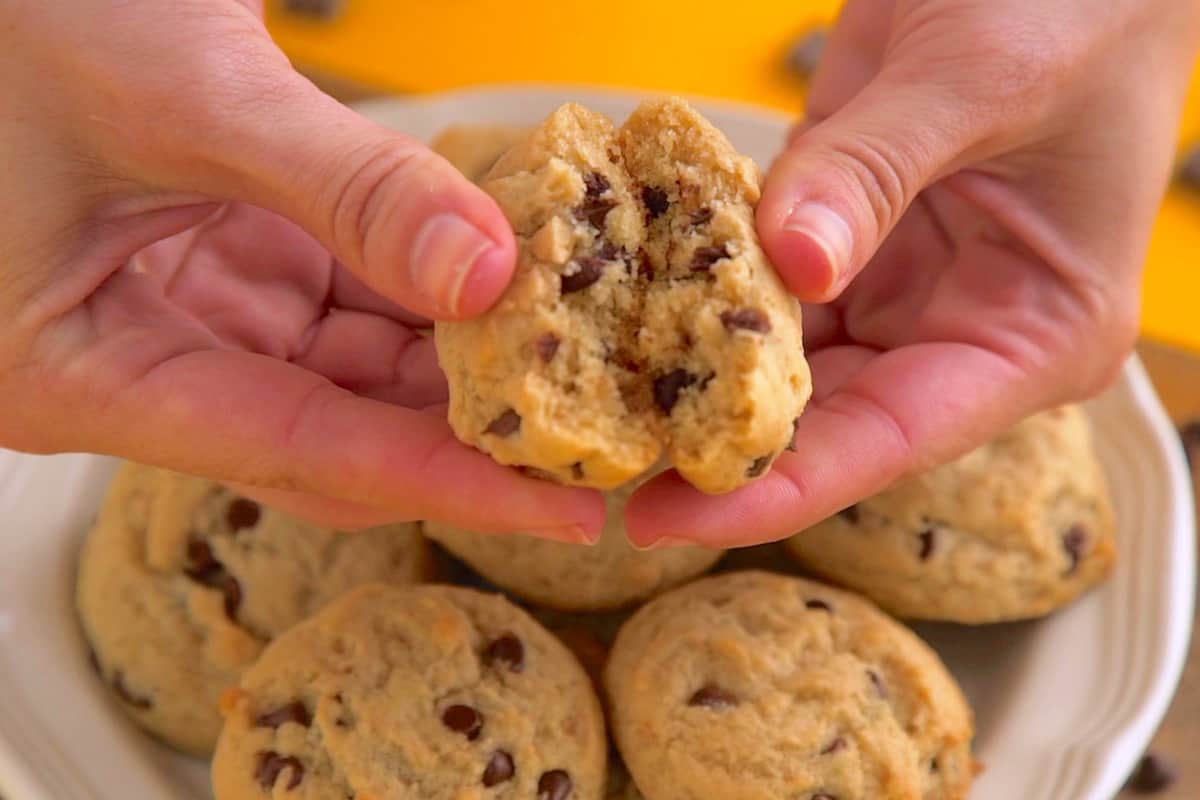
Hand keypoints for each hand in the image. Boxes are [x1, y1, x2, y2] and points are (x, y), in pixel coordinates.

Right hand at [0, 0, 604, 540]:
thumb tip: (489, 272)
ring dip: (454, 356)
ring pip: (353, 372)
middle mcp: (139, 366)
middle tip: (588, 430)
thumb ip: (346, 190)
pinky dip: (425, 292)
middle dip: (461, 428)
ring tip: (566, 353)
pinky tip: (502, 279)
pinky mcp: (235, 265)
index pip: (300, 453)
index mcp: (78, 375)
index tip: (564, 509)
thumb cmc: (21, 22)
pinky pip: (348, 301)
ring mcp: (193, 316)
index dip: (445, 483)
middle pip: (335, 432)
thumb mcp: (187, 97)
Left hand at [626, 0, 1199, 546]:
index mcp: (1035, 335)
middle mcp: (963, 331)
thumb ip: (873, 173)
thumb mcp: (979, 82)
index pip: (894, 441)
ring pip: (785, 363)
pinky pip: (763, 287)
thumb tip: (786, 262)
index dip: (780, 490)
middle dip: (722, 448)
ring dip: (699, 379)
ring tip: (601, 408)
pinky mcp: (846, 241)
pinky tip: (634, 311)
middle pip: (829, 420)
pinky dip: (704, 295)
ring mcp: (899, 288)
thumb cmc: (1075, 9)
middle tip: (610, 469)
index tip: (675, 515)